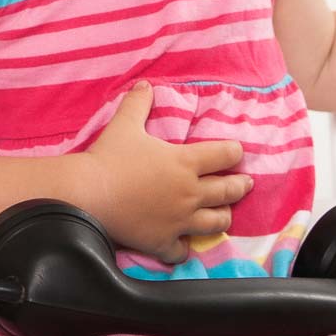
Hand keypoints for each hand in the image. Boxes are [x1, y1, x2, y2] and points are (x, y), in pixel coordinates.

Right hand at [83, 82, 252, 264]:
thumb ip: (138, 103)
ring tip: (225, 214)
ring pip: (216, 223)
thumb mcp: (125, 124)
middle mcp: (190, 193)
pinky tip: (183, 244)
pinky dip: (185, 247)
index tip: (237, 151)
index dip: (234, 152)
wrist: (89, 194)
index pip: (225, 155)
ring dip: (223, 216)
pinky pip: (183, 250)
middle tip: (246, 184)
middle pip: (228, 191)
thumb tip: (146, 85)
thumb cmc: (109, 157)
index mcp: (185, 163)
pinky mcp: (163, 242)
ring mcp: (179, 221)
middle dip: (240, 186)